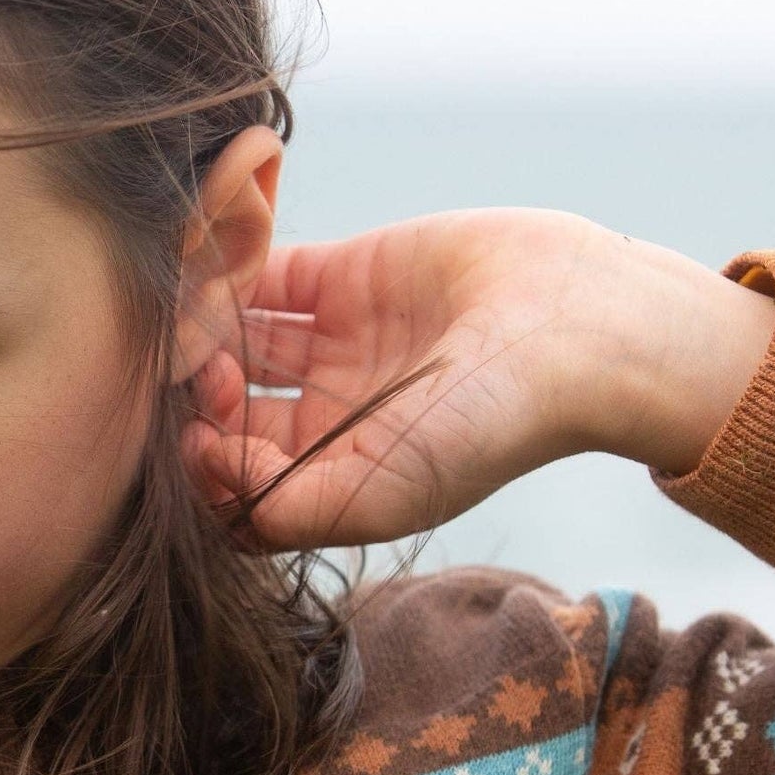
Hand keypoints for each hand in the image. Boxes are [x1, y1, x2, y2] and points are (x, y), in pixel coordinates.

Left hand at [180, 209, 774, 549]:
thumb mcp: (382, 496)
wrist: (578, 330)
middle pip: (220, 410)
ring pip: (230, 339)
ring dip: (205, 332)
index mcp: (328, 476)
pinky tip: (223, 268)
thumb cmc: (489, 429)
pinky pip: (261, 273)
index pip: (229, 482)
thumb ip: (286, 507)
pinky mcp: (339, 277)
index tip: (202, 438)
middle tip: (206, 378)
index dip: (202, 466)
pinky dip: (231, 268)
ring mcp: (326, 344)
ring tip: (210, 325)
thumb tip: (210, 472)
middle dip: (197, 397)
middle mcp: (320, 415)